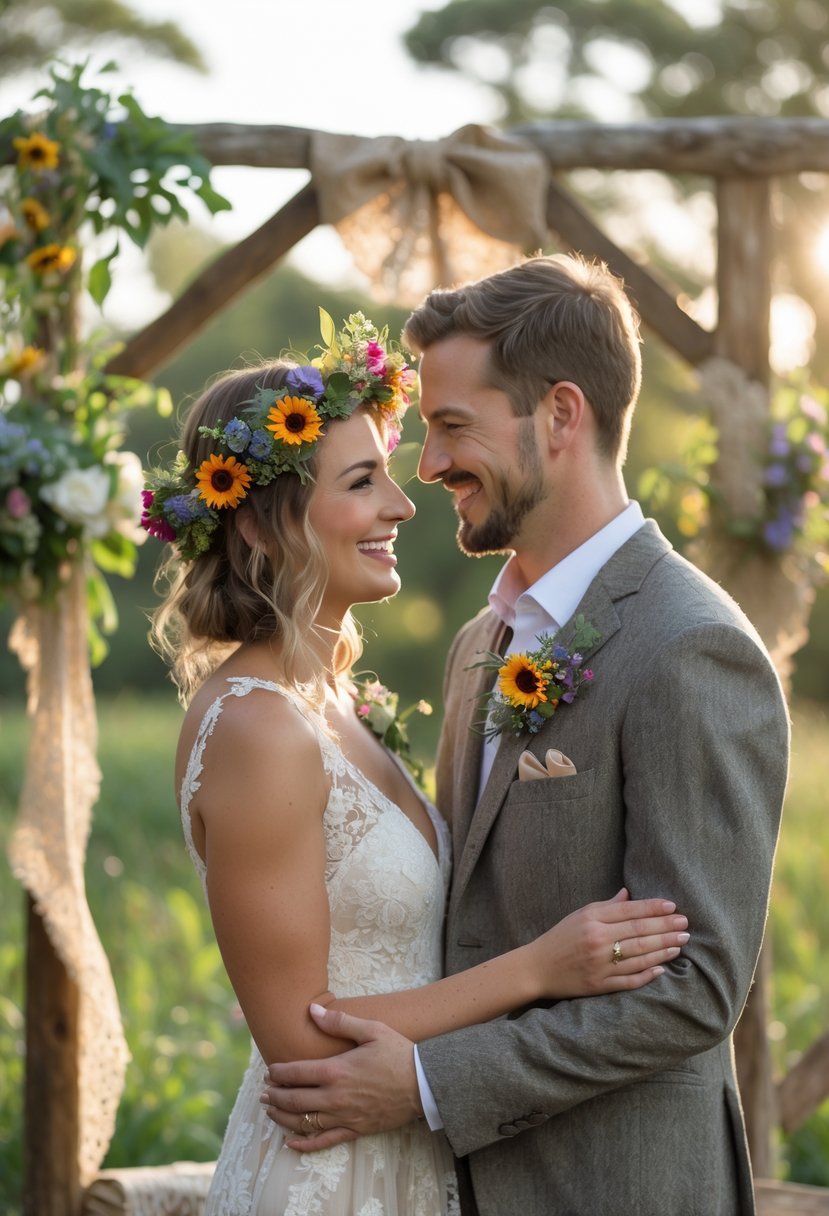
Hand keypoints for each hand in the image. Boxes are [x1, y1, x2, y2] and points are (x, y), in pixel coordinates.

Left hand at [260, 1003, 421, 1151]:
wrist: (424, 1084)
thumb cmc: (398, 1053)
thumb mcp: (371, 1029)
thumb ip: (340, 1021)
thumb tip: (312, 1010)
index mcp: (336, 1070)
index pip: (296, 1073)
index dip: (278, 1073)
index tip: (269, 1071)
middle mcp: (335, 1097)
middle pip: (294, 1100)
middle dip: (274, 1096)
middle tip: (263, 1092)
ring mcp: (343, 1116)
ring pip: (304, 1122)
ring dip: (282, 1118)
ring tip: (270, 1111)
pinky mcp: (355, 1130)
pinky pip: (324, 1141)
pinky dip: (305, 1145)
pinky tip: (291, 1143)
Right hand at [532, 887, 689, 998]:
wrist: (537, 968)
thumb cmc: (561, 937)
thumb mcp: (579, 915)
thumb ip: (606, 906)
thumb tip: (629, 894)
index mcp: (592, 919)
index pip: (629, 911)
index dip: (653, 908)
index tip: (673, 907)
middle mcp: (597, 940)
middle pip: (639, 933)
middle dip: (665, 928)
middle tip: (685, 925)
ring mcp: (600, 964)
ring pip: (639, 956)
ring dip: (663, 949)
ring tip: (680, 943)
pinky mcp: (600, 985)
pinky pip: (629, 980)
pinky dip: (647, 974)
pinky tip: (662, 968)